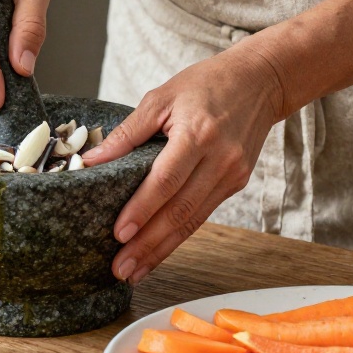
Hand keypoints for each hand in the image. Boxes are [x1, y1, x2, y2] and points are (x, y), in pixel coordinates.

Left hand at [83, 45, 287, 284]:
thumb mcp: (162, 97)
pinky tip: (158, 251)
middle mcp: (220, 160)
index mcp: (199, 133)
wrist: (260, 81)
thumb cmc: (207, 84)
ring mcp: (232, 175)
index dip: (142, 210)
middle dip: (148, 244)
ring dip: (162, 250)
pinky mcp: (235, 184)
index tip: (118, 234)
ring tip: (134, 272)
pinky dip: (179, 236)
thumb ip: (127, 132)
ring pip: (193, 221)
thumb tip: (93, 161)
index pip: (166, 181)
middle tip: (120, 269)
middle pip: (180, 211)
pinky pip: (202, 215)